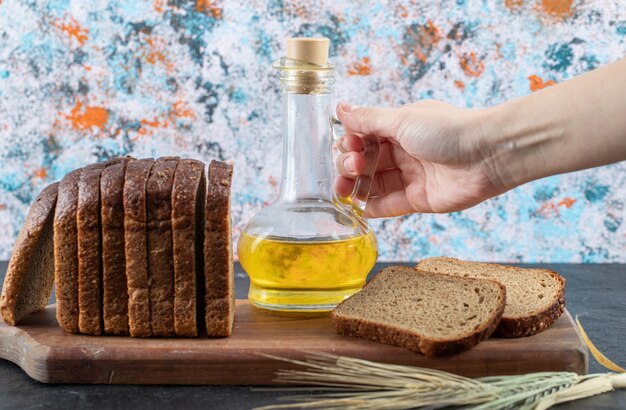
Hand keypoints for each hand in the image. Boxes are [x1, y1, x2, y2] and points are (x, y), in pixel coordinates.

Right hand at [335, 101, 502, 217]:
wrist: (488, 155)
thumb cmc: (448, 130)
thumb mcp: (402, 119)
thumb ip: (368, 120)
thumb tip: (340, 109)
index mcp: (399, 127)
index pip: (364, 137)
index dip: (351, 143)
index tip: (347, 147)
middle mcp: (403, 151)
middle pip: (366, 161)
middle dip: (350, 165)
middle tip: (352, 167)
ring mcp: (411, 176)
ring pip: (374, 183)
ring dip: (356, 186)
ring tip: (343, 190)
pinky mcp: (419, 198)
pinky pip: (390, 204)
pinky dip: (372, 207)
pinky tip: (358, 206)